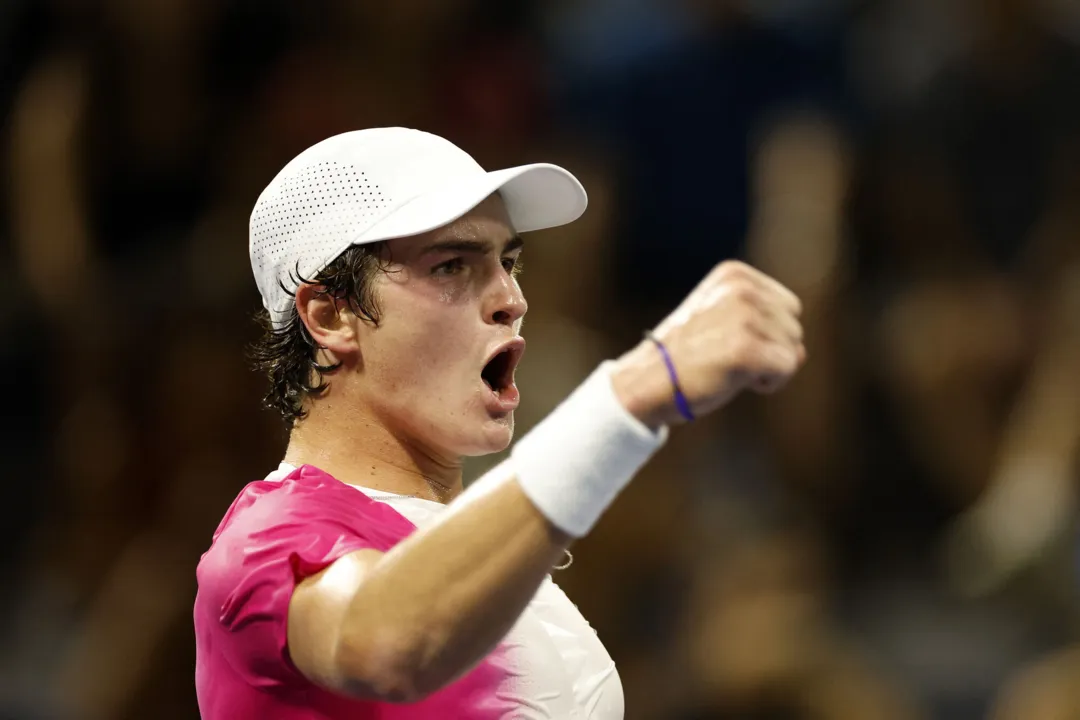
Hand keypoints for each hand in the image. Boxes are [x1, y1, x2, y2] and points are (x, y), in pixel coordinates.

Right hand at [612, 261, 805, 427]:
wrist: (646, 381)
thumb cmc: (682, 357)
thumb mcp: (719, 323)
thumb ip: (763, 327)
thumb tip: (801, 352)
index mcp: (734, 275)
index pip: (787, 306)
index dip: (768, 333)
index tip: (730, 343)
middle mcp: (741, 290)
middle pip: (794, 327)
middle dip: (771, 350)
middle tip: (730, 360)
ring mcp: (744, 317)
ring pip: (793, 349)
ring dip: (769, 368)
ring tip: (730, 369)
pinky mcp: (746, 348)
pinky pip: (787, 368)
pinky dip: (770, 383)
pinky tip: (739, 381)